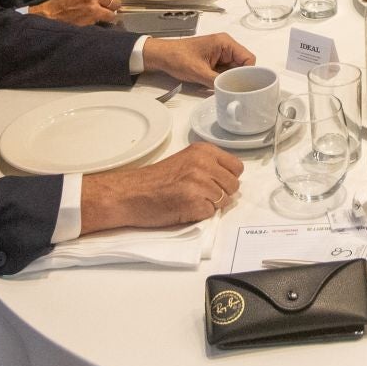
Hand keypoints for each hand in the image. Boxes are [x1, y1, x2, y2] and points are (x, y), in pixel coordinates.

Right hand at [80, 142, 245, 231]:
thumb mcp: (185, 161)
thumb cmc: (153, 181)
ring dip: (210, 205)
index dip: (227, 179)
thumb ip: (208, 166)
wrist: (129, 194)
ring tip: (189, 201)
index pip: (237, 167)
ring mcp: (200, 183)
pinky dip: (200, 215)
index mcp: (204, 150)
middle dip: (221, 194)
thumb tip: (228, 181)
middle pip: (233, 185)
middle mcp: (204, 163)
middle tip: (200, 196)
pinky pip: (211, 213)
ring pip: (224, 200)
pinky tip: (184, 209)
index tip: (215, 184)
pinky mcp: (194, 202)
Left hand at [141, 32, 255, 85]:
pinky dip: (224, 79)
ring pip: (235, 69)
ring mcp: (220, 53)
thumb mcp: (198, 72)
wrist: (162, 55)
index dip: (249, 73)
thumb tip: (230, 92)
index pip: (248, 58)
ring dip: (231, 79)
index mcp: (225, 43)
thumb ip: (217, 82)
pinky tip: (220, 87)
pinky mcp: (215, 60)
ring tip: (227, 90)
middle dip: (240, 78)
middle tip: (236, 92)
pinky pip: (226, 71)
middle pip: (243, 64)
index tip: (244, 86)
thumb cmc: (178, 58)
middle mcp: (226, 46)